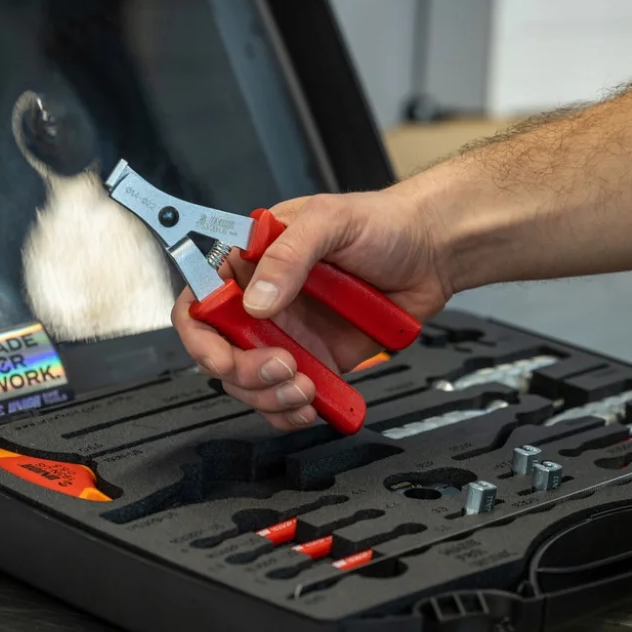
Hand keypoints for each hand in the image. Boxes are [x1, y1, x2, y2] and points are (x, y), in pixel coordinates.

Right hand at [172, 188, 452, 430]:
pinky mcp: (315, 360)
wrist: (431, 253)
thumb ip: (289, 254)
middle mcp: (262, 300)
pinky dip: (290, 411)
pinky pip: (285, 397)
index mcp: (252, 260)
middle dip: (242, 371)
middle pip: (219, 352)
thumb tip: (257, 299)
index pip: (200, 300)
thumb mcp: (330, 221)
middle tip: (281, 366)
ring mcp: (287, 333)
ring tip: (305, 386)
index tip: (223, 353)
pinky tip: (311, 404)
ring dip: (269, 396)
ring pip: (249, 384)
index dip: (200, 333)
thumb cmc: (382, 223)